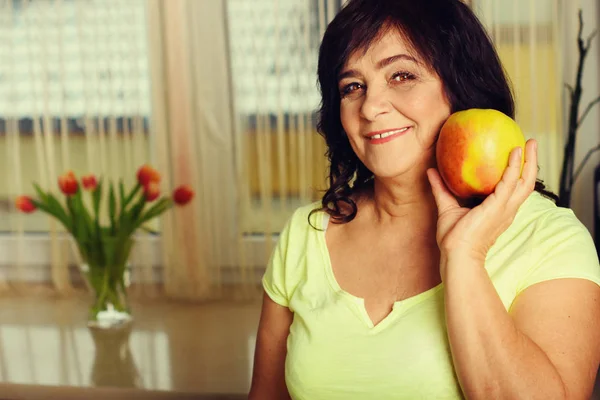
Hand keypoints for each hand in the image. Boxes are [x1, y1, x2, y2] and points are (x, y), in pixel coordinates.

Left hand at [426, 139, 537, 261]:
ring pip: (526, 182)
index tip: (517, 155)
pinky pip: (510, 183)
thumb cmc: (453, 238)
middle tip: (531, 143)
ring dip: (530, 161)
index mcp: (499, 210)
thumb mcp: (447, 207)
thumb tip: (431, 170)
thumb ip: (441, 189)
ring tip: (530, 142)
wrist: (456, 254)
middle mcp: (506, 209)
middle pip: (527, 183)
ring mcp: (505, 209)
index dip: (519, 172)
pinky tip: (514, 153)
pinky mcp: (498, 207)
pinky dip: (514, 167)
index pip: (514, 188)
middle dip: (532, 163)